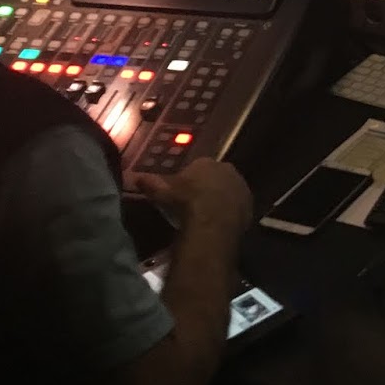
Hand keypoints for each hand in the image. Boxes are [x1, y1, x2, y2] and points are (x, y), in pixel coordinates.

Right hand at [129, 158, 252, 234]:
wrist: (211, 221)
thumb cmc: (185, 202)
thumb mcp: (163, 192)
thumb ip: (150, 183)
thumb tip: (135, 178)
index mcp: (206, 163)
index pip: (198, 167)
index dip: (190, 180)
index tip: (184, 192)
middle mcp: (227, 169)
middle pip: (215, 176)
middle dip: (208, 186)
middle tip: (196, 203)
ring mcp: (240, 185)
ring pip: (229, 189)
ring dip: (221, 198)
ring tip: (209, 214)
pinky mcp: (249, 202)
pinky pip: (238, 204)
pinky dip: (231, 210)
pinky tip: (221, 221)